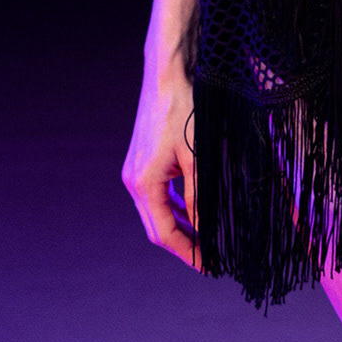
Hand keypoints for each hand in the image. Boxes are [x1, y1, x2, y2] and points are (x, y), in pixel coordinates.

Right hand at [122, 70, 203, 271]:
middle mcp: (133, 180)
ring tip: (204, 241)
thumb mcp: (198, 156)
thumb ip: (200, 195)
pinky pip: (156, 195)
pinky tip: (192, 212)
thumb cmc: (185, 111)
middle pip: (155, 227)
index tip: (207, 266)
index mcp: (144, 183)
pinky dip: (173, 207)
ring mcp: (134, 170)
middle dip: (181, 244)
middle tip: (208, 260)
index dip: (186, 252)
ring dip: (178, 227)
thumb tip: (205, 229)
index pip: (163, 233)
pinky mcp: (140, 161)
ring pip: (155, 212)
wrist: (167, 75)